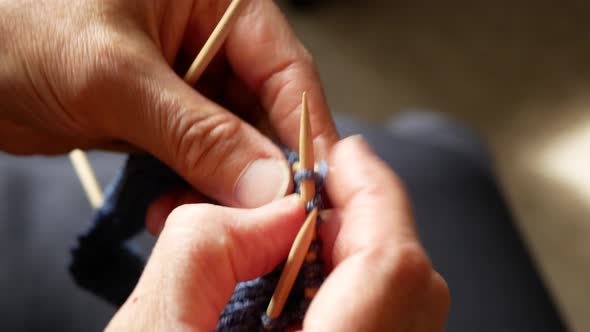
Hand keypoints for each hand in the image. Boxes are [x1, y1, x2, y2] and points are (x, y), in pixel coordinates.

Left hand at [0, 0, 338, 206]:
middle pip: (263, 110)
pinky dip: (194, 188)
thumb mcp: (115, 76)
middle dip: (264, 166)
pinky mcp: (162, 119)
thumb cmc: (19, 27)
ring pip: (232, 142)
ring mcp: (186, 83)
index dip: (305, 127)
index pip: (284, 67)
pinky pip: (198, 159)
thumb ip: (198, 130)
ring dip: (227, 185)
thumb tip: (267, 183)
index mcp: (215, 2)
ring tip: (212, 216)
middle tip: (271, 215)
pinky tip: (176, 207)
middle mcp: (209, 40)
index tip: (319, 182)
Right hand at [107, 136, 449, 330]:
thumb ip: (205, 249)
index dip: (374, 195)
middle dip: (365, 221)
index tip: (344, 154)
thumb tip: (271, 212)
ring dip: (360, 257)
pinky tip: (305, 288)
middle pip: (411, 286)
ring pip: (403, 308)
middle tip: (317, 195)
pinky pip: (382, 329)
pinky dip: (353, 292)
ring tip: (304, 240)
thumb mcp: (154, 329)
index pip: (394, 266)